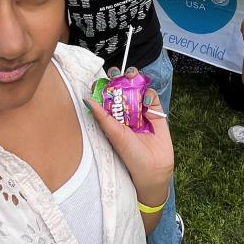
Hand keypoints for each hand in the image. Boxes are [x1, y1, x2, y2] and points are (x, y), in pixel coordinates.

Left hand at [86, 68, 172, 207]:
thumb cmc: (130, 157)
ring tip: (132, 75)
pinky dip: (149, 94)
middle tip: (119, 73)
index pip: (107, 98)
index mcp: (112, 119)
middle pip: (122, 90)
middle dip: (121, 79)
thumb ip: (103, 117)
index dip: (105, 87)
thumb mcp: (115, 135)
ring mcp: (142, 112)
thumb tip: (87, 100)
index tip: (102, 79)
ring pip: (138, 90)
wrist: (154, 170)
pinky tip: (146, 100)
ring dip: (135, 81)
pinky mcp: (156, 113)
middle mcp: (126, 114)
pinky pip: (152, 97)